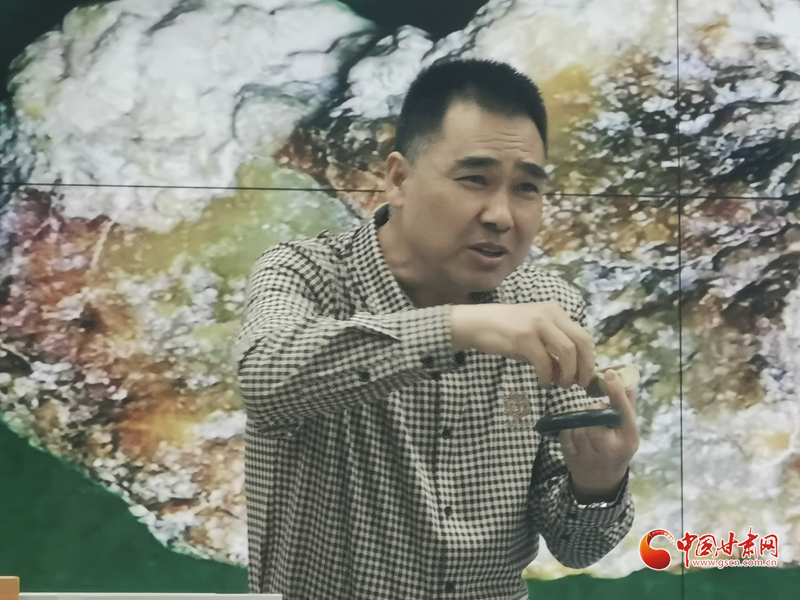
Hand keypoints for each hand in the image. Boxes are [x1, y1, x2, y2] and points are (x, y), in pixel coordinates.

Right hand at [450, 302, 594, 389]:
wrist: (476, 323)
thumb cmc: (505, 331)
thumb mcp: (534, 335)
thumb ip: (552, 349)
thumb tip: (569, 372)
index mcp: (556, 312)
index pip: (583, 335)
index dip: (588, 359)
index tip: (584, 376)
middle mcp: (550, 314)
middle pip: (580, 342)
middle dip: (583, 367)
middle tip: (578, 384)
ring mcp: (536, 324)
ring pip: (566, 351)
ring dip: (567, 372)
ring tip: (561, 385)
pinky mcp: (523, 337)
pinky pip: (544, 361)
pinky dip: (547, 376)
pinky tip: (543, 382)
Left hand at [559, 368, 639, 495]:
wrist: (601, 480)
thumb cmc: (617, 447)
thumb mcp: (628, 429)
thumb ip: (626, 404)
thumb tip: (623, 376)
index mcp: (629, 438)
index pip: (623, 412)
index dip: (616, 392)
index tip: (609, 374)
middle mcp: (611, 448)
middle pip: (595, 418)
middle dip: (592, 410)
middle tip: (594, 411)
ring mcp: (590, 455)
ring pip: (578, 425)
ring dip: (578, 418)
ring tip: (585, 421)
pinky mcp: (572, 457)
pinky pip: (565, 434)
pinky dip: (568, 428)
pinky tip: (575, 430)